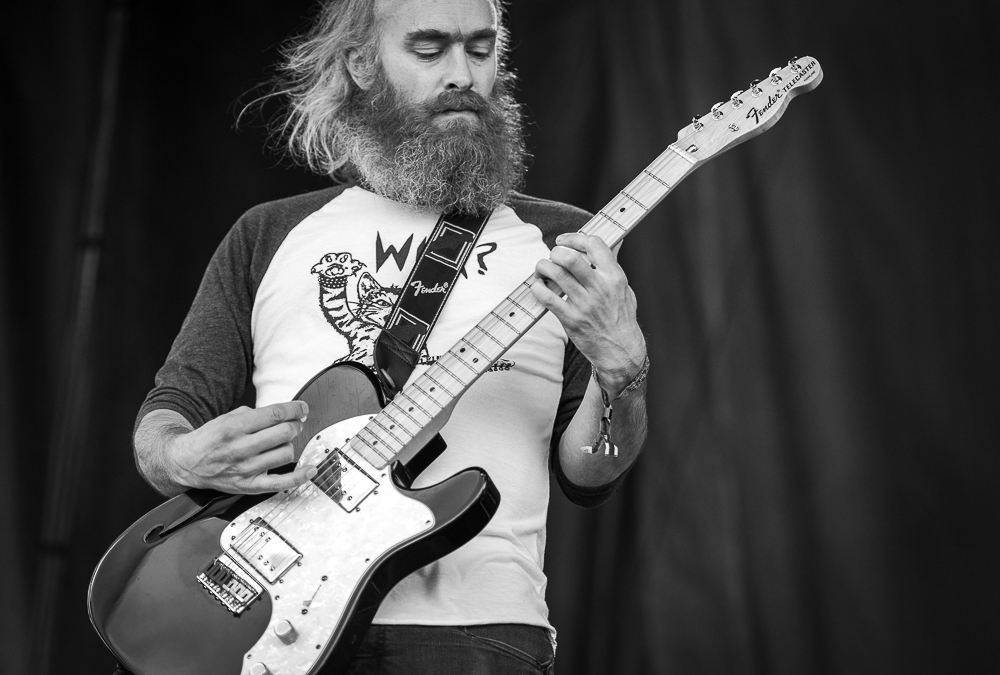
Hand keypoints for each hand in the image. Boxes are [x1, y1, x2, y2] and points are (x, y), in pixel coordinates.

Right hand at [162, 401, 315, 493]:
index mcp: (234, 427)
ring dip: (290, 444)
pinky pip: (281, 483)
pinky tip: (310, 469)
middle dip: (295, 424)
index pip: (274, 415)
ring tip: (283, 442)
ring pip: (286, 453)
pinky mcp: (249, 485)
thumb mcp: (228, 418)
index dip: (294, 409)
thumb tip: (286, 414)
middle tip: (294, 423)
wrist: (187, 463)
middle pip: (284, 432)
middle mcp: (240, 448)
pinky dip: (299, 477)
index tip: (302, 408)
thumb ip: (256, 414)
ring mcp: (246, 469)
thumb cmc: (211, 439)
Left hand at [530, 233, 645, 395]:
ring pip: (555, 274)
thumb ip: (613, 269)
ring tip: (542, 270)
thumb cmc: (622, 319)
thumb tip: (609, 246)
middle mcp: (599, 288)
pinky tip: (538, 287)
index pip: (594, 245)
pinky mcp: (571, 319)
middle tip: (552, 257)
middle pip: (570, 257)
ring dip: (542, 267)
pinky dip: (538, 288)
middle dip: (555, 252)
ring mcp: (584, 304)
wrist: (621, 351)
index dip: (575, 238)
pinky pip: (547, 298)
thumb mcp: (624, 290)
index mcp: (614, 277)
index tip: (564, 240)